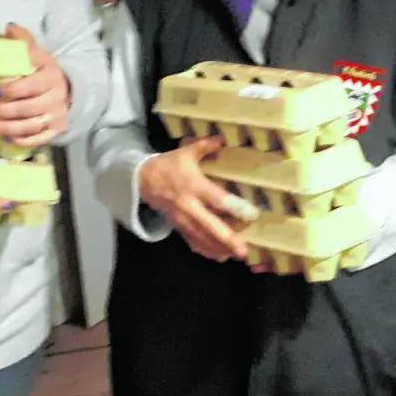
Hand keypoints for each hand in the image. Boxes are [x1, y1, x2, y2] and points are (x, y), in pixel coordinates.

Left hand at [0, 23, 69, 147]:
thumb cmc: (42, 69)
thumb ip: (22, 40)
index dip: (7, 90)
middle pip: (25, 109)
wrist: (67, 88)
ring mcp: (57, 116)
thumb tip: (8, 27)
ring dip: (4, 128)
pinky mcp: (55, 130)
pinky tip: (2, 137)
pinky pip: (36, 140)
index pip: (28, 86)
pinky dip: (18, 141)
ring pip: (29, 127)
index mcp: (51, 76)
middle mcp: (56, 98)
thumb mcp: (35, 52)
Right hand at [138, 136, 260, 262]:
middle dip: (227, 239)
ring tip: (237, 254)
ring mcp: (182, 219)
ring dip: (219, 248)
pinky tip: (221, 256)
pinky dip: (207, 251)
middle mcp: (189, 206)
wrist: (143, 181)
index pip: (216, 198)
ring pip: (202, 238)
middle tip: (243, 250)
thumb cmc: (169, 165)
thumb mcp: (186, 152)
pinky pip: (193, 242)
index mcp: (193, 185)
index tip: (252, 214)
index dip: (234, 207)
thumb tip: (223, 138)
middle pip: (209, 226)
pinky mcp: (178, 227)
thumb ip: (205, 146)